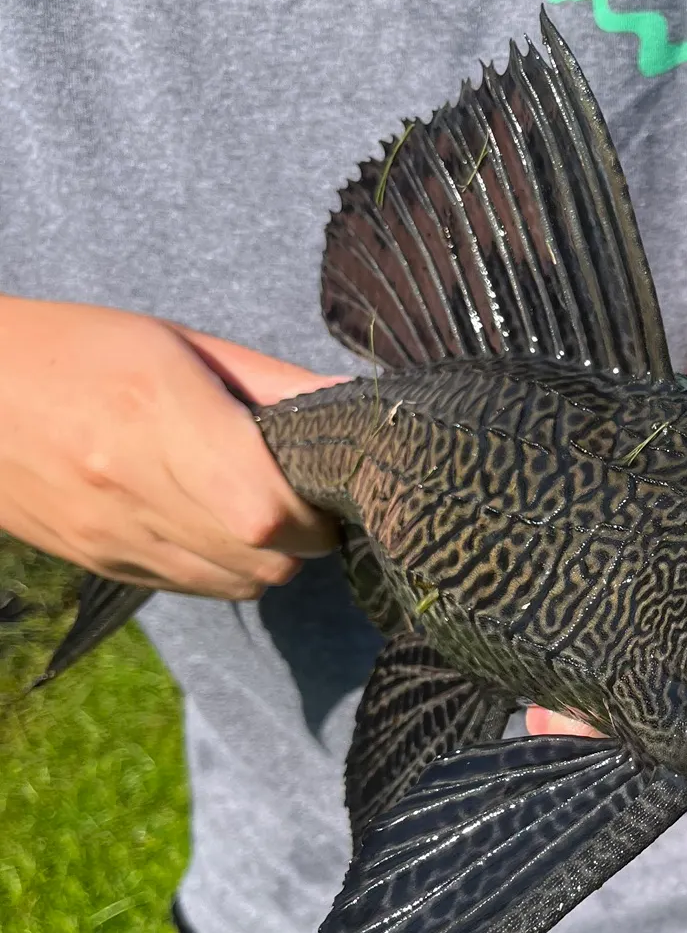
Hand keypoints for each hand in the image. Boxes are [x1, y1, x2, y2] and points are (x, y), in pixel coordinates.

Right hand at [0, 297, 344, 599]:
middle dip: (307, 537)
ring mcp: (112, 534)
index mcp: (161, 416)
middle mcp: (134, 486)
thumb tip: (356, 404)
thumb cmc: (85, 350)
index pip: (266, 511)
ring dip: (271, 558)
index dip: (315, 512)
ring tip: (266, 511)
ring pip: (236, 585)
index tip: (328, 486)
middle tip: (310, 499)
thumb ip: (275, 382)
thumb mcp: (185, 344)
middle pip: (264, 557)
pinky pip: (193, 588)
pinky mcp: (99, 563)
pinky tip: (218, 525)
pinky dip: (226, 569)